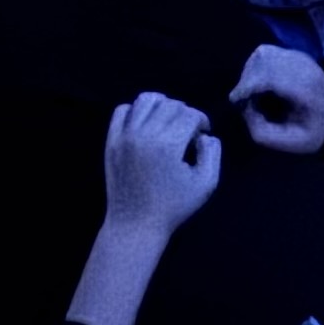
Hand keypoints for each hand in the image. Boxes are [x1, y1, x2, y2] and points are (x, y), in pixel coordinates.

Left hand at [100, 92, 222, 235]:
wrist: (135, 225)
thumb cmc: (173, 207)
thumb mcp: (205, 185)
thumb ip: (212, 154)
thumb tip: (205, 135)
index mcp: (168, 145)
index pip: (190, 114)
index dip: (201, 121)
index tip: (202, 135)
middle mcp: (144, 134)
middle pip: (170, 104)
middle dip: (185, 113)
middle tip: (188, 132)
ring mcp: (124, 136)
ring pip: (146, 100)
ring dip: (162, 105)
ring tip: (167, 122)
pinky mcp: (111, 141)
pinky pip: (122, 110)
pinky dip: (136, 111)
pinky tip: (145, 126)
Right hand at [231, 45, 323, 155]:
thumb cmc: (311, 132)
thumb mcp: (287, 142)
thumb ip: (260, 130)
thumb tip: (243, 106)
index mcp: (308, 91)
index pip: (271, 77)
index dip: (248, 86)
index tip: (235, 101)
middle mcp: (306, 68)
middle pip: (265, 61)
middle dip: (247, 80)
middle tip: (243, 100)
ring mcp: (301, 57)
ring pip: (264, 53)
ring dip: (250, 71)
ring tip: (251, 92)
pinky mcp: (296, 53)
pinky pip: (268, 53)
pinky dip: (257, 66)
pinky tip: (259, 83)